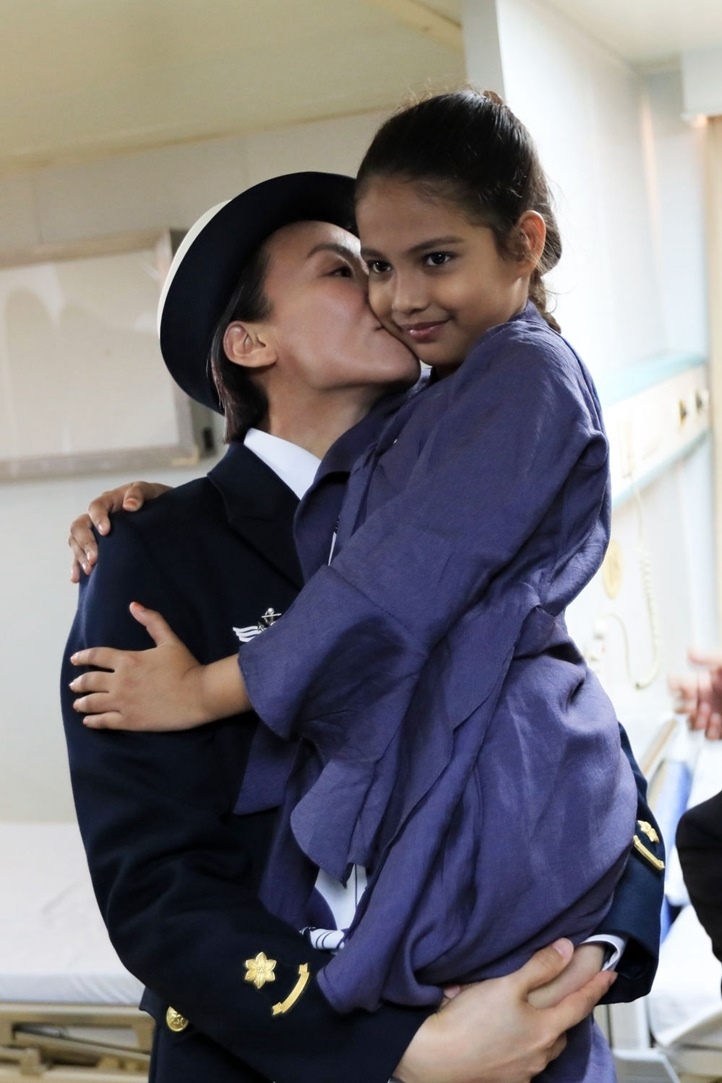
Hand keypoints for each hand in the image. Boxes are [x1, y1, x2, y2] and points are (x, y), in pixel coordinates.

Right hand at [68, 481, 170, 581]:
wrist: (163, 514)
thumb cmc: (155, 500)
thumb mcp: (150, 491)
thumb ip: (140, 493)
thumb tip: (130, 505)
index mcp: (109, 501)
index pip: (96, 507)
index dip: (97, 519)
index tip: (105, 531)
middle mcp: (97, 516)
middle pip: (80, 526)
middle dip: (85, 543)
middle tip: (95, 558)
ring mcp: (95, 532)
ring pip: (76, 541)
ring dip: (80, 556)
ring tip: (90, 570)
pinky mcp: (97, 546)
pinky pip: (81, 555)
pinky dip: (77, 566)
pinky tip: (77, 578)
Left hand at [69, 603, 248, 729]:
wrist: (198, 694)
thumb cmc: (185, 666)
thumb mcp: (169, 640)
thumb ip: (151, 621)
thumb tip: (134, 605)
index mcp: (127, 660)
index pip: (96, 656)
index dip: (82, 657)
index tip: (75, 659)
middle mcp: (120, 681)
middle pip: (89, 681)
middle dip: (79, 683)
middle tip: (74, 685)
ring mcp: (122, 702)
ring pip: (92, 703)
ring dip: (81, 703)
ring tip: (77, 704)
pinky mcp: (129, 721)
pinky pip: (104, 722)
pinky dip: (92, 721)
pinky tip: (88, 721)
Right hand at [395, 940, 614, 1082]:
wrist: (434, 1058)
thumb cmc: (470, 1022)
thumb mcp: (506, 984)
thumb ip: (539, 966)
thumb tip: (566, 949)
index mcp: (545, 1030)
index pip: (580, 1005)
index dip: (596, 988)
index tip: (611, 975)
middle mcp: (540, 1054)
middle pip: (564, 1028)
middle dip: (569, 1010)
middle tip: (571, 992)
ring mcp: (523, 1070)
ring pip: (545, 1045)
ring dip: (546, 1028)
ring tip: (539, 1012)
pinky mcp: (505, 1078)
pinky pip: (526, 1058)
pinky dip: (526, 1043)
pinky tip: (512, 1034)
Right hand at [669, 650, 721, 739]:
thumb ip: (709, 657)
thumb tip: (690, 651)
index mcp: (703, 681)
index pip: (678, 684)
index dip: (677, 686)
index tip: (687, 688)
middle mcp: (704, 698)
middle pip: (679, 706)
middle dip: (685, 708)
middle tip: (696, 706)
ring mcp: (711, 714)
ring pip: (691, 723)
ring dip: (697, 721)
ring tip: (710, 716)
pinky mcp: (719, 729)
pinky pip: (707, 735)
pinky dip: (711, 732)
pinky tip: (718, 723)